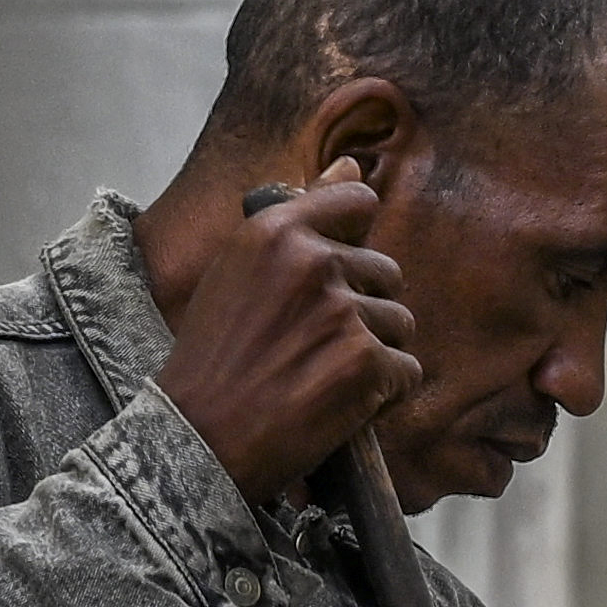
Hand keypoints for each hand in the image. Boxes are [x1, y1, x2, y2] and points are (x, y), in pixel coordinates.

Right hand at [158, 171, 420, 501]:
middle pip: (385, 272)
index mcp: (275, 230)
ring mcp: (343, 312)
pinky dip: (382, 396)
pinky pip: (406, 372)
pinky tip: (339, 407)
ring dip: (374, 355)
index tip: (335, 277)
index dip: (355, 240)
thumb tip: (354, 166)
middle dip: (363, 310)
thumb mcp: (241, 270)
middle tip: (314, 349)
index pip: (356, 202)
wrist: (200, 440)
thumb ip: (301, 217)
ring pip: (399, 324)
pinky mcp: (366, 363)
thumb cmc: (215, 359)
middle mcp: (312, 261)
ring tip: (323, 379)